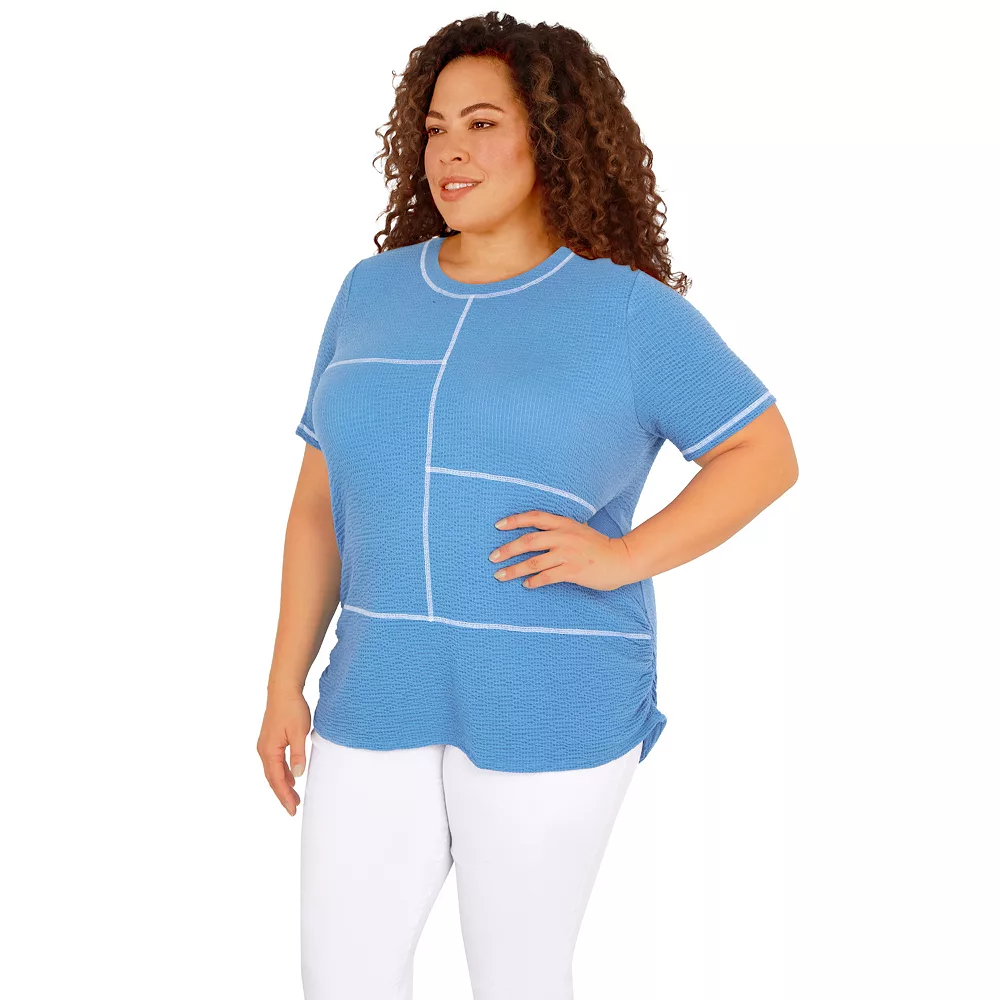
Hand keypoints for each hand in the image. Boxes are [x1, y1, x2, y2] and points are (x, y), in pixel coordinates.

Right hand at [257, 690, 311, 815]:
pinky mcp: (270, 741)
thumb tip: (297, 775)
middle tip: (293, 809)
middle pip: (272, 779)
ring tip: (293, 797)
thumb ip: (298, 755)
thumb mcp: (299, 733)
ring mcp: (265, 746)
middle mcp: (263, 750)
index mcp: (269, 751)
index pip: (277, 780)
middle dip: (282, 794)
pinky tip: (291, 777)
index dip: (284, 796)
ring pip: (273, 771)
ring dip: (282, 784)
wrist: (283, 691)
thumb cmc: (292, 709)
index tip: (292, 809)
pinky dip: (282, 773)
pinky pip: (275, 762)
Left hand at [488, 510, 634, 591]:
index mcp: (564, 523)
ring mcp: (568, 554)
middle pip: (528, 541)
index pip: (535, 517)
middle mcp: (564, 536)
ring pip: (534, 562)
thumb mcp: (578, 530)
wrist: (622, 558)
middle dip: (507, 549)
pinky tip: (526, 585)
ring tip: (500, 575)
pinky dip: (534, 581)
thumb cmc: (599, 546)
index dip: (515, 520)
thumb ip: (560, 530)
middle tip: (492, 557)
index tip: (498, 525)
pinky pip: (547, 577)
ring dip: (514, 570)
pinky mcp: (573, 571)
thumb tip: (536, 535)